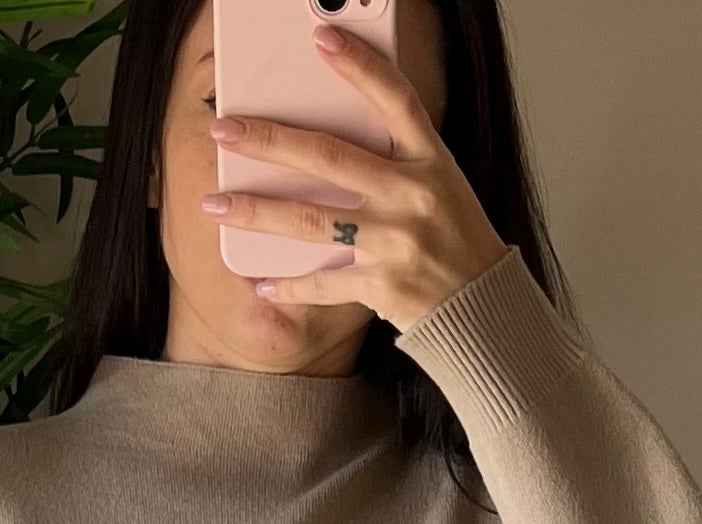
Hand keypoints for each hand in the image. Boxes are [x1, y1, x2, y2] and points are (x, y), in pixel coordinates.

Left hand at [204, 28, 507, 332]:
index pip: (394, 99)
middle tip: (224, 130)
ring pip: (313, 221)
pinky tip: (261, 281)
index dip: (359, 66)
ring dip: (258, 213)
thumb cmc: (455, 239)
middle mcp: (413, 196)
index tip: (320, 38)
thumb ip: (395, 158)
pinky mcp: (384, 286)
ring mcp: (397, 242)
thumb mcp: (440, 184)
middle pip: (330, 158)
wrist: (485, 308)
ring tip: (216, 204)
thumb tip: (325, 141)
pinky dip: (290, 285)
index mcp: (431, 160)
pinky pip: (325, 284)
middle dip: (270, 141)